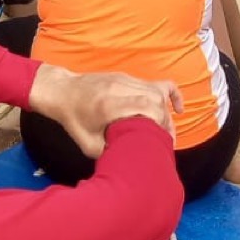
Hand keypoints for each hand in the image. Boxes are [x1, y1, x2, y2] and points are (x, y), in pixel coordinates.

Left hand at [29, 66, 182, 157]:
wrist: (62, 92)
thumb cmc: (74, 119)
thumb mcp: (88, 144)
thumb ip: (110, 151)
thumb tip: (130, 163)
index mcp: (109, 105)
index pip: (147, 107)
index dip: (160, 124)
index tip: (162, 142)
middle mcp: (119, 88)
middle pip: (156, 99)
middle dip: (166, 122)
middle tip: (166, 142)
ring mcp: (124, 79)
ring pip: (158, 91)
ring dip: (167, 112)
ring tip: (167, 132)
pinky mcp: (127, 77)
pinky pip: (155, 83)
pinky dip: (169, 94)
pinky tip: (177, 108)